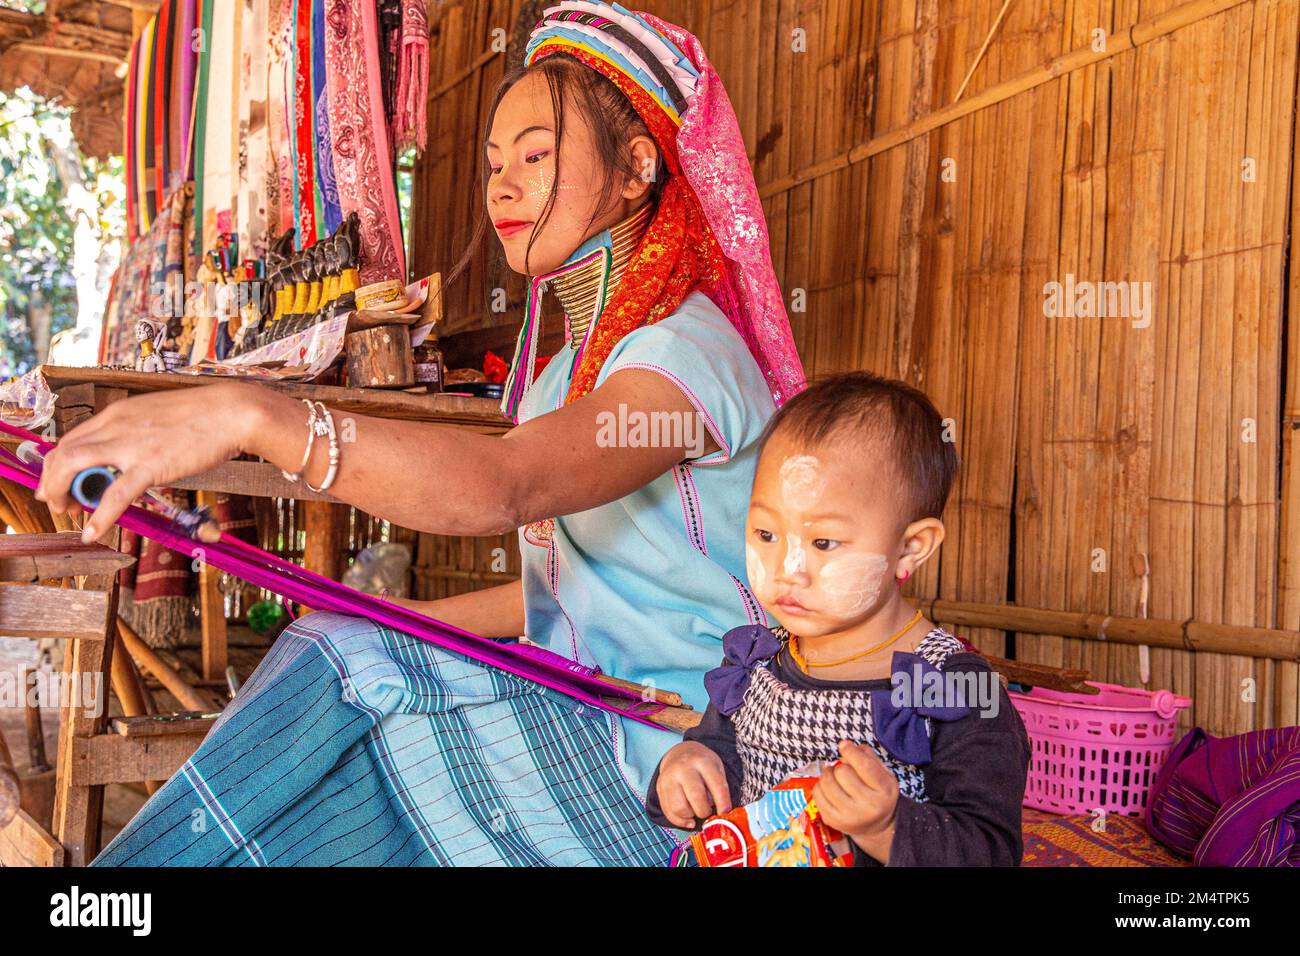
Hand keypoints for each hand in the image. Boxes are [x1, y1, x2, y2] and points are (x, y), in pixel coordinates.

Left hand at [34, 382, 267, 541]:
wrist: (231, 413)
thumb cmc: (203, 417)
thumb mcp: (157, 417)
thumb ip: (137, 434)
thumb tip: (129, 457)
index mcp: (117, 414)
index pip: (71, 439)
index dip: (58, 465)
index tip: (59, 483)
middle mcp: (114, 426)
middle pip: (63, 453)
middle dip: (52, 482)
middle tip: (58, 503)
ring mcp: (130, 445)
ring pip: (73, 466)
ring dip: (63, 493)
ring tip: (69, 513)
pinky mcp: (150, 464)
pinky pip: (115, 494)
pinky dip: (99, 516)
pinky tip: (93, 532)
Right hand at [654, 741, 731, 828]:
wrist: (679, 753)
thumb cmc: (701, 764)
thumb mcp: (716, 767)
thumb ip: (719, 788)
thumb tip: (721, 814)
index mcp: (703, 762)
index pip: (717, 786)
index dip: (723, 804)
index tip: (725, 813)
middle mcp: (683, 768)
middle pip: (696, 797)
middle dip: (705, 811)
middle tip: (708, 811)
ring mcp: (669, 778)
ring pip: (680, 808)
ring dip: (691, 816)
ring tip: (696, 810)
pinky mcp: (659, 788)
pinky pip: (669, 812)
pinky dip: (680, 821)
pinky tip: (688, 818)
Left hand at [813, 740, 899, 861]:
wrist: (877, 825)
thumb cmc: (878, 794)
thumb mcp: (883, 773)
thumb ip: (867, 756)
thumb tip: (845, 745)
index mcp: (884, 790)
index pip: (863, 765)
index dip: (850, 751)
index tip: (844, 746)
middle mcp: (869, 805)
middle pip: (842, 772)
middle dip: (840, 766)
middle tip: (843, 769)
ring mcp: (850, 816)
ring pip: (827, 783)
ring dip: (828, 774)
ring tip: (834, 776)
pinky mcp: (834, 821)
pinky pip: (817, 795)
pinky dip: (820, 787)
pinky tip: (829, 788)